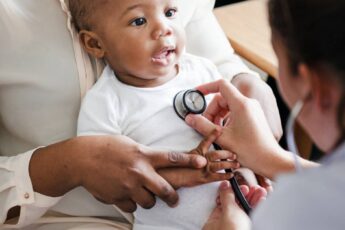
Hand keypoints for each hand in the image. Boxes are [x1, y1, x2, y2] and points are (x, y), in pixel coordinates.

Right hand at [30, 135, 206, 212]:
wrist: (81, 158)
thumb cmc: (105, 147)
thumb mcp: (129, 144)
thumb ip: (144, 154)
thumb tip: (153, 162)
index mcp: (143, 155)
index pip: (172, 158)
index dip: (190, 161)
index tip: (203, 162)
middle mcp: (139, 172)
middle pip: (165, 189)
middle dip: (173, 197)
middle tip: (174, 200)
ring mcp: (129, 186)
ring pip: (149, 202)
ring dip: (148, 200)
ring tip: (142, 194)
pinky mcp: (118, 197)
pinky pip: (131, 207)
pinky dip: (131, 203)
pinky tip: (124, 195)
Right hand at [159, 129, 238, 188]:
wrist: (167, 177)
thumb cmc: (171, 167)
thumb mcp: (181, 156)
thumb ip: (190, 153)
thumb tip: (196, 152)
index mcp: (196, 152)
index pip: (206, 140)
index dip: (214, 134)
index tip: (220, 129)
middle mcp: (200, 159)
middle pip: (217, 153)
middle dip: (227, 153)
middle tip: (234, 153)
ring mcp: (203, 169)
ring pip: (220, 164)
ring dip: (229, 164)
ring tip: (236, 163)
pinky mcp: (204, 179)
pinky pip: (218, 176)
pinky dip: (225, 176)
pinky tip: (231, 176)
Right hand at [185, 79, 285, 178]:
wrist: (271, 160)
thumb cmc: (251, 150)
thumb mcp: (222, 138)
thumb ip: (203, 126)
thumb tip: (190, 118)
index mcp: (241, 104)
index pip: (221, 85)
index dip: (206, 87)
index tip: (196, 93)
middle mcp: (248, 103)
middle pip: (222, 98)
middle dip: (211, 110)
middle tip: (205, 126)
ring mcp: (252, 109)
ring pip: (228, 105)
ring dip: (217, 115)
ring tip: (214, 131)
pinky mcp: (253, 116)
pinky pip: (235, 111)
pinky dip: (226, 118)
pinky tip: (224, 132)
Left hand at [202, 181, 266, 229]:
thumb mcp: (229, 211)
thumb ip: (226, 196)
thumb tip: (223, 184)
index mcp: (213, 223)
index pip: (221, 203)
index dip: (230, 193)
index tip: (239, 186)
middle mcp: (224, 226)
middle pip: (235, 206)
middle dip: (246, 195)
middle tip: (254, 187)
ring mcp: (236, 228)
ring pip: (244, 211)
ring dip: (254, 200)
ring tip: (261, 191)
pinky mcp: (247, 228)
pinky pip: (251, 217)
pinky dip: (257, 208)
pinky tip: (263, 200)